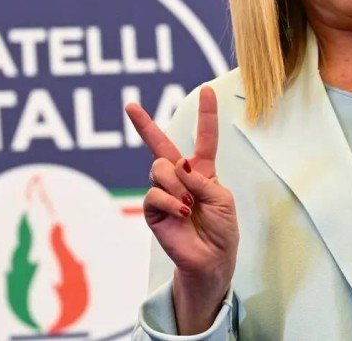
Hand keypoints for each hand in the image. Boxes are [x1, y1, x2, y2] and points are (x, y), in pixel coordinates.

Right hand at [125, 86, 237, 332]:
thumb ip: (201, 180)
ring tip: (189, 206)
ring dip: (177, 185)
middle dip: (144, 125)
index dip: (207, 115)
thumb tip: (177, 167)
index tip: (208, 90)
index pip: (204, 138)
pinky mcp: (153, 210)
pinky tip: (181, 213)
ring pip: (159, 169)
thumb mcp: (222, 199)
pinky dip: (170, 201)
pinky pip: (154, 193)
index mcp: (202, 171)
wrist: (211, 260)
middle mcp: (180, 177)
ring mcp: (164, 192)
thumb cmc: (222, 230)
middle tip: (130, 106)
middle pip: (160, 145)